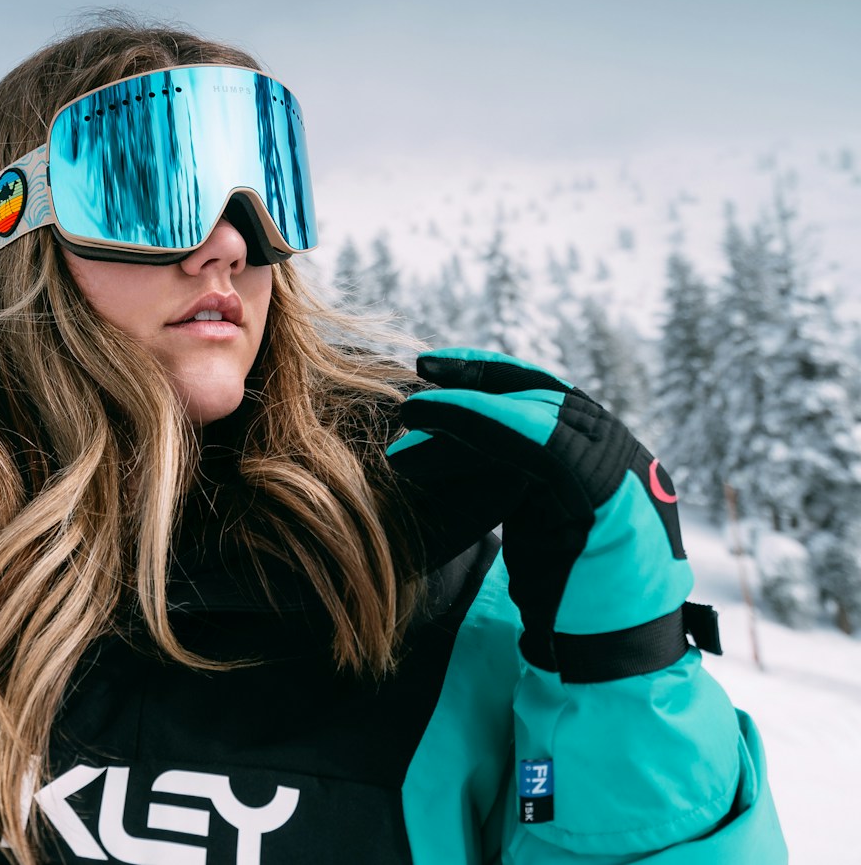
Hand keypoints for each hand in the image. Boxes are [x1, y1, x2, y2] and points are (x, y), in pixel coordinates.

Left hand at [389, 349, 702, 681]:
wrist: (613, 666)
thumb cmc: (568, 607)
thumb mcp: (540, 528)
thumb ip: (517, 483)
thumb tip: (457, 446)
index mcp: (607, 461)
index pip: (548, 400)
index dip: (492, 379)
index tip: (438, 368)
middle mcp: (621, 455)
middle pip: (542, 394)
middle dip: (478, 376)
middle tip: (420, 366)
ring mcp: (621, 471)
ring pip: (535, 412)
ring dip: (466, 405)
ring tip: (410, 409)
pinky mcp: (606, 494)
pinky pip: (537, 441)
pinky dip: (481, 423)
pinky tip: (435, 420)